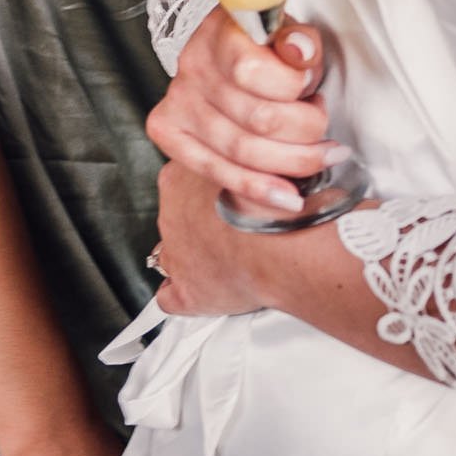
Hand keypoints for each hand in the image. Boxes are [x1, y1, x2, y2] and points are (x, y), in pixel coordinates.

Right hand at [147, 8, 343, 216]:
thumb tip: (300, 52)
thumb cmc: (263, 49)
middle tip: (326, 134)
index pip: (253, 70)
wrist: (225, 59)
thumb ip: (302, 41)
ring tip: (320, 159)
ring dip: (293, 162)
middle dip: (306, 132)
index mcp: (221, 32)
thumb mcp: (290, 34)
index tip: (313, 88)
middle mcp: (193, 66)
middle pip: (257, 118)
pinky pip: (215, 171)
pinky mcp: (169, 132)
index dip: (295, 85)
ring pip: (242, 151)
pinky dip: (256, 188)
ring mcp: (178, 102)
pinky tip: (286, 195)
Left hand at [151, 159, 266, 317]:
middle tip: (236, 227)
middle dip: (203, 224)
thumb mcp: (257, 159)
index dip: (208, 191)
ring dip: (195, 257)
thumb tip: (251, 159)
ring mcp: (175, 253)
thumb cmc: (278, 200)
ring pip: (172, 254)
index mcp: (180, 176)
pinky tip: (203, 293)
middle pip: (179, 217)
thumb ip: (241, 160)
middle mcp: (171, 214)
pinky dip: (184, 296)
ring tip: (227, 259)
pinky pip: (171, 297)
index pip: (181, 181)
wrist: (285, 241)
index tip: (227, 196)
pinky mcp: (186, 290)